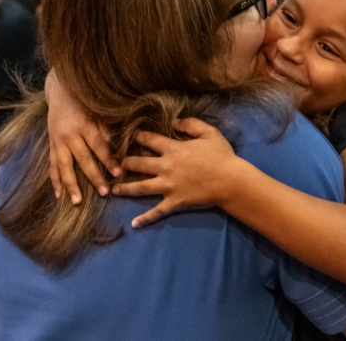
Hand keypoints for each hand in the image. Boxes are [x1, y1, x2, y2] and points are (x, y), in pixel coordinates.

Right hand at [45, 70, 120, 203]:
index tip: (118, 173)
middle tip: (103, 192)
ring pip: (63, 166)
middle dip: (93, 177)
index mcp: (84, 125)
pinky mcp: (50, 145)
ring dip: (70, 185)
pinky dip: (55, 180)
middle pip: (82, 160)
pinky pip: (52, 165)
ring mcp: (57, 141)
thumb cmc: (85, 102)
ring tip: (76, 201)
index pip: (98, 146)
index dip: (108, 160)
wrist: (59, 91)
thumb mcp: (98, 111)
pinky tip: (58, 195)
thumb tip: (113, 148)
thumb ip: (104, 129)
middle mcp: (69, 135)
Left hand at [113, 117, 240, 227]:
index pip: (149, 140)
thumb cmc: (222, 156)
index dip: (137, 137)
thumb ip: (190, 124)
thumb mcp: (209, 133)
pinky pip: (157, 211)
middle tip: (114, 163)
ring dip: (125, 188)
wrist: (231, 181)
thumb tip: (173, 121)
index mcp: (173, 149)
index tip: (128, 136)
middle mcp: (166, 167)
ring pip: (141, 187)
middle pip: (138, 164)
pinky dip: (145, 218)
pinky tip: (135, 223)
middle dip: (124, 162)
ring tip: (113, 189)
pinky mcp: (174, 202)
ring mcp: (168, 186)